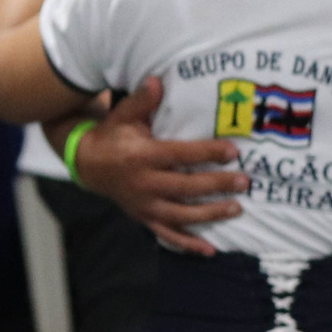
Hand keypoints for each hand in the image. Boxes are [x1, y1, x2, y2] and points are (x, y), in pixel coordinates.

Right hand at [72, 78, 245, 253]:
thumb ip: (142, 101)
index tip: (234, 151)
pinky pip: (167, 234)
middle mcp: (143, 183)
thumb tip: (156, 81)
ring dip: (210, 214)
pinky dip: (188, 244)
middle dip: (216, 185)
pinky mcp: (144, 217)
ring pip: (180, 214)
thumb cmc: (114, 135)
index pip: (180, 155)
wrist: (87, 164)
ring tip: (237, 209)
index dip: (207, 153)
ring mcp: (144, 204)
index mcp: (142, 156)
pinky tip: (210, 250)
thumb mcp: (123, 115)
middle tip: (245, 182)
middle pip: (185, 187)